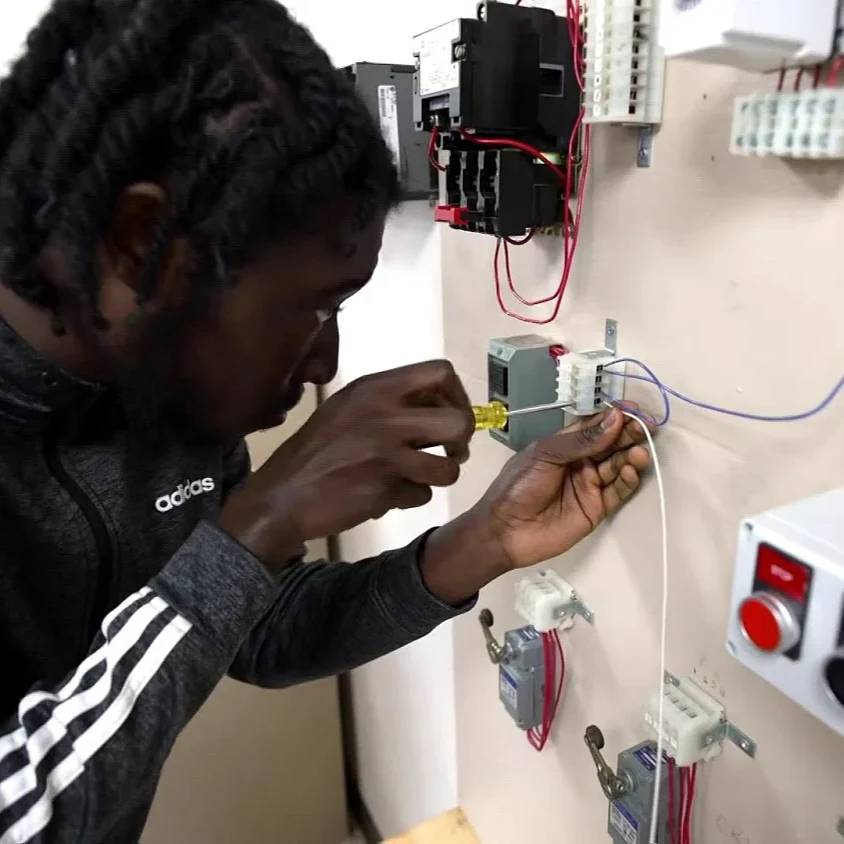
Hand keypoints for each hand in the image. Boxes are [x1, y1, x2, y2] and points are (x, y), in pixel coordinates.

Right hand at [219, 361, 472, 572]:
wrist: (281, 497)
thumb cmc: (316, 451)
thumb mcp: (347, 409)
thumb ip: (390, 402)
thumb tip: (443, 406)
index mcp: (374, 388)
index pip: (440, 372)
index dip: (457, 395)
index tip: (450, 415)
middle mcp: (383, 414)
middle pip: (459, 421)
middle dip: (462, 442)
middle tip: (450, 453)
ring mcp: (386, 453)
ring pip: (449, 467)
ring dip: (440, 475)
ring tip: (417, 477)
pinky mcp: (385, 489)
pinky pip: (423, 495)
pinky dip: (411, 498)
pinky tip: (388, 495)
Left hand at [422, 407, 651, 602]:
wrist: (506, 529)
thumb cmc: (519, 485)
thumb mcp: (546, 454)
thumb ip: (581, 440)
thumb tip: (614, 419)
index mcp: (566, 444)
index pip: (596, 426)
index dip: (615, 416)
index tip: (634, 408)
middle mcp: (581, 462)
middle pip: (612, 444)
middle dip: (629, 434)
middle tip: (646, 427)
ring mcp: (590, 485)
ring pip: (618, 466)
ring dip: (631, 457)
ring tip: (640, 452)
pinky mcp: (597, 508)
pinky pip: (618, 491)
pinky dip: (628, 480)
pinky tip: (632, 470)